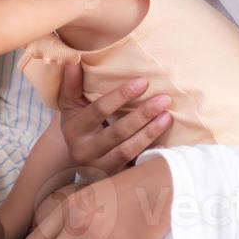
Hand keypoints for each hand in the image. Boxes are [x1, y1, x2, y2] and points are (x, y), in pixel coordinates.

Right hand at [57, 62, 172, 175]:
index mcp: (74, 129)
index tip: (143, 82)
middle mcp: (85, 151)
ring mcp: (100, 167)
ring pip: (128, 150)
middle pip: (117, 132)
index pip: (99, 110)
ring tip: (168, 116)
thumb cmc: (79, 126)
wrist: (76, 161)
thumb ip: (72, 85)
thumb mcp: (71, 106)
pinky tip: (166, 144)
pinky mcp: (114, 177)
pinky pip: (135, 167)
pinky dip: (151, 155)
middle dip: (142, 115)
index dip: (121, 96)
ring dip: (150, 133)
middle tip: (164, 99)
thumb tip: (72, 61)